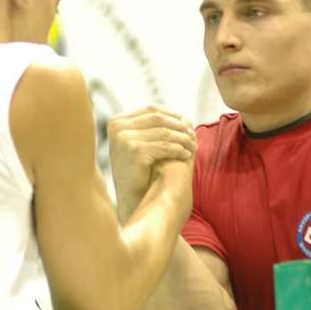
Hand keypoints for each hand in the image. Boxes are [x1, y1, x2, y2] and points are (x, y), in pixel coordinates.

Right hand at [108, 105, 195, 220]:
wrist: (131, 199)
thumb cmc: (138, 172)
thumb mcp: (138, 144)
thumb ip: (150, 127)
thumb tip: (181, 114)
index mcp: (117, 122)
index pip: (152, 110)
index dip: (173, 115)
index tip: (187, 124)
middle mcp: (117, 127)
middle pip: (159, 118)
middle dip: (179, 126)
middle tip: (193, 134)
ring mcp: (124, 138)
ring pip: (164, 132)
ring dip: (182, 138)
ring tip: (193, 144)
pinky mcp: (135, 150)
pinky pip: (165, 146)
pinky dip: (179, 149)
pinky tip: (187, 154)